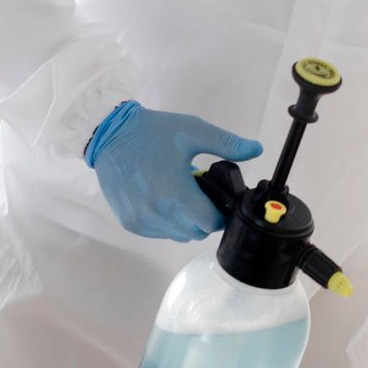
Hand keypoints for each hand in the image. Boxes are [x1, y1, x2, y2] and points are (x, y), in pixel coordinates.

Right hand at [85, 101, 263, 241]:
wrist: (111, 135)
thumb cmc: (153, 132)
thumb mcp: (194, 131)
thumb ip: (228, 144)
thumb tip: (257, 149)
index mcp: (174, 192)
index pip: (209, 223)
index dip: (221, 214)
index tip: (222, 201)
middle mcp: (156, 212)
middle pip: (195, 232)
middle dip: (205, 218)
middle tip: (204, 195)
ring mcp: (140, 219)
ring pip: (177, 236)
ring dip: (186, 222)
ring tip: (183, 195)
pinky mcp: (129, 222)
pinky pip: (158, 233)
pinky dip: (167, 223)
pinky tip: (166, 200)